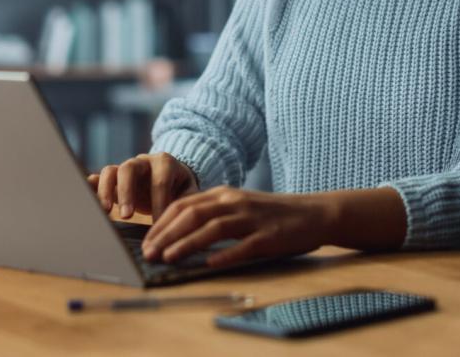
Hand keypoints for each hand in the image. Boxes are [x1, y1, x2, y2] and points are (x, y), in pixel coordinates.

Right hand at [87, 153, 197, 219]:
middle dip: (127, 192)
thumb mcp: (190, 194)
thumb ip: (186, 204)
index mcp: (164, 163)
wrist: (173, 177)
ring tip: (104, 212)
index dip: (158, 202)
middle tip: (127, 216)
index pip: (159, 181)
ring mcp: (125, 168)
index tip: (158, 225)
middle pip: (129, 168)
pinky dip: (92, 186)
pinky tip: (86, 199)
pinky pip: (99, 178)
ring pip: (111, 171)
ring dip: (106, 191)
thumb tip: (180, 225)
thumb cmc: (182, 189)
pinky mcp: (114, 179)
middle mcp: (142, 162)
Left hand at [141, 186, 333, 267]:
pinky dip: (224, 255)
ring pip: (212, 228)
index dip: (162, 223)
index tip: (146, 240)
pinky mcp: (268, 236)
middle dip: (166, 234)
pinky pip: (243, 246)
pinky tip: (209, 264)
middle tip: (148, 252)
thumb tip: (177, 233)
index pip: (183, 205)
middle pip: (192, 215)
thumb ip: (212, 214)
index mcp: (223, 194)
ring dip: (187, 243)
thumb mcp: (237, 206)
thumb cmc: (270, 214)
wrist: (313, 213)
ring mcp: (251, 218)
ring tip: (168, 257)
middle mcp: (234, 202)